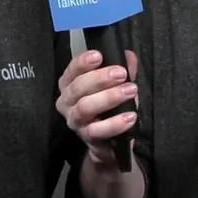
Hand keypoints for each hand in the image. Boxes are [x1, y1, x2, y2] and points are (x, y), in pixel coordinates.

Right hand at [57, 49, 139, 166]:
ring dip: (109, 97)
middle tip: (121, 73)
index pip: (72, 70)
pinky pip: (97, 130)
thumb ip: (122, 69)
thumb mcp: (115, 85)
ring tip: (130, 91)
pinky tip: (130, 117)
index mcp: (70, 84)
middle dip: (101, 78)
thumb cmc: (108, 107)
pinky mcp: (86, 137)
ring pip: (85, 107)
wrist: (108, 142)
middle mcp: (67, 102)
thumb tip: (128, 56)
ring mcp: (75, 120)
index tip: (98, 56)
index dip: (83, 62)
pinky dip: (115, 123)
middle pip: (78, 87)